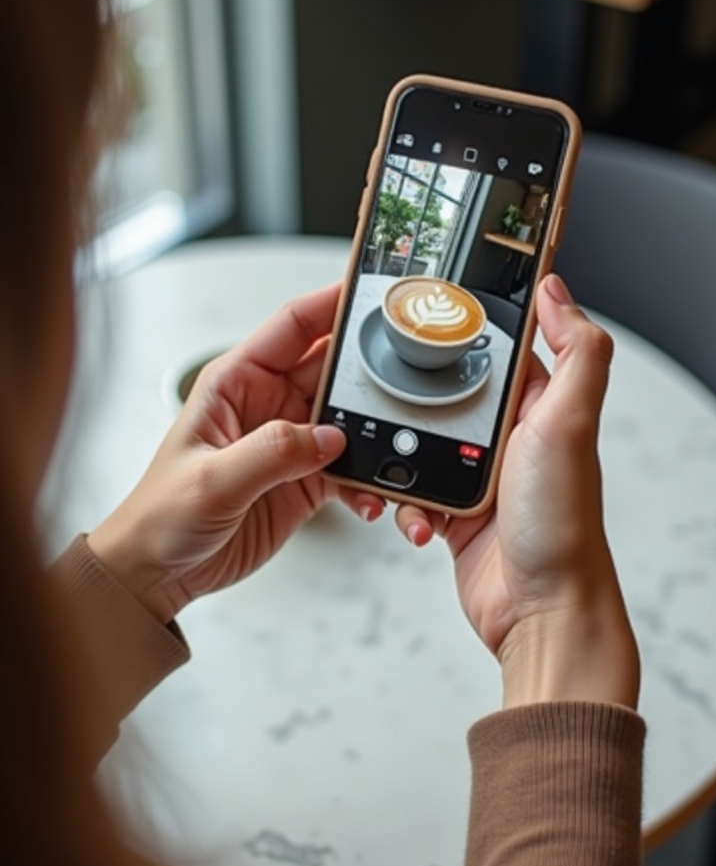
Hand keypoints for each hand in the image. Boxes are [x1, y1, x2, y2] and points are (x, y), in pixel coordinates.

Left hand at [88, 284, 383, 623]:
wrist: (160, 572)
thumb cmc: (161, 515)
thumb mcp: (211, 479)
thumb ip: (271, 453)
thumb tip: (328, 437)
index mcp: (237, 382)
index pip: (293, 326)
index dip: (332, 303)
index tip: (372, 294)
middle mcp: (269, 403)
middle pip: (333, 369)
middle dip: (370, 372)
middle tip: (406, 377)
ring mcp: (292, 441)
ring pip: (351, 417)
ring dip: (376, 432)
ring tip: (395, 447)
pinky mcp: (307, 479)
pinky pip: (352, 467)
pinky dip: (368, 480)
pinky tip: (371, 496)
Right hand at [396, 274, 639, 708]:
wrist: (540, 610)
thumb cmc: (560, 523)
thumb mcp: (569, 422)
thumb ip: (575, 351)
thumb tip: (556, 289)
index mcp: (540, 405)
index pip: (502, 349)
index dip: (469, 330)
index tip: (432, 312)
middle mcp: (510, 436)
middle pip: (447, 392)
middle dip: (416, 397)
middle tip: (391, 394)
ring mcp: (480, 474)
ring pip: (419, 441)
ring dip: (403, 455)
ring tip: (405, 470)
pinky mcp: (455, 511)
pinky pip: (413, 489)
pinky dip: (405, 502)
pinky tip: (418, 516)